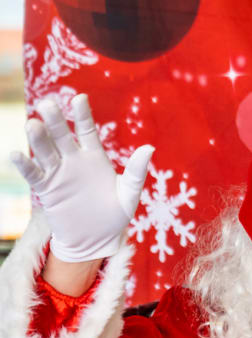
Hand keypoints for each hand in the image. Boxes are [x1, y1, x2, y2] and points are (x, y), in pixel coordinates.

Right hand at [11, 95, 152, 263]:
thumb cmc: (116, 214)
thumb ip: (136, 171)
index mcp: (95, 156)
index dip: (83, 114)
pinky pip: (34, 175)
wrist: (98, 239)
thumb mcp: (130, 193)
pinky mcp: (47, 190)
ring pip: (46, 152)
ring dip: (38, 139)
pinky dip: (25, 166)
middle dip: (55, 120)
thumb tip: (149, 148)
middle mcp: (74, 160)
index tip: (79, 97)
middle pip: (62, 136)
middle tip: (47, 103)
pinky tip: (16, 154)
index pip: (87, 130)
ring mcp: (58, 174)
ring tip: (32, 124)